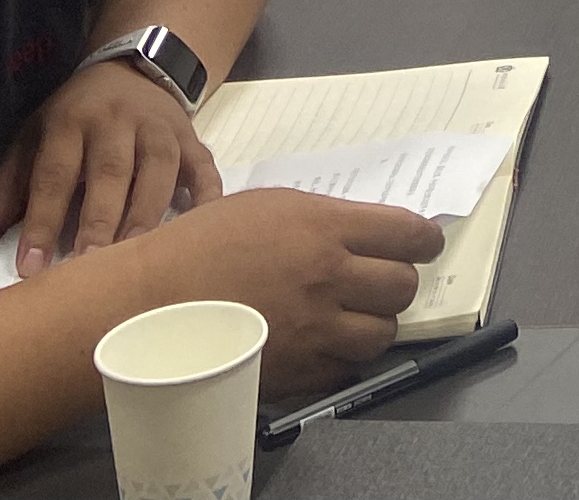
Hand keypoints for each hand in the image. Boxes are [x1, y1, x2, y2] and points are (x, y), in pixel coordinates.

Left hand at [0, 61, 218, 281]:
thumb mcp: (28, 148)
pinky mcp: (192, 140)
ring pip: (158, 172)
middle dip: (101, 219)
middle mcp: (116, 122)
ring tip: (139, 262)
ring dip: (148, 215)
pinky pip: (205, 169)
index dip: (44, 221)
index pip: (54, 174)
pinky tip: (202, 233)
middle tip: (92, 266)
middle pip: (110, 172)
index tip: (32, 269)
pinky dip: (208, 199)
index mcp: (68, 123)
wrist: (131, 70)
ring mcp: (159, 130)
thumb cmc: (70, 124)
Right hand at [172, 186, 445, 395]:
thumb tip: (368, 232)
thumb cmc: (203, 244)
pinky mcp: (300, 372)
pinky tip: (325, 344)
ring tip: (352, 315)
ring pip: (383, 332)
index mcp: (324, 229)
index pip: (408, 235)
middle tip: (378, 279)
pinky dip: (345, 359)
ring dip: (374, 323)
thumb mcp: (269, 206)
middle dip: (396, 281)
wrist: (154, 302)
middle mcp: (329, 278)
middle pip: (402, 286)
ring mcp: (317, 330)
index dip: (424, 240)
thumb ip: (324, 220)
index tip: (424, 244)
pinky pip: (349, 370)